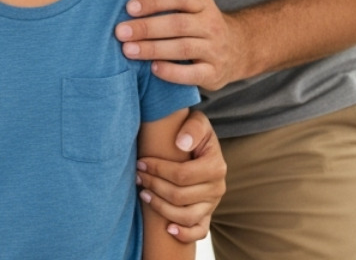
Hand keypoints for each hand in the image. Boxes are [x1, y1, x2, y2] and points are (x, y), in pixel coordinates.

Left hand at [116, 0, 249, 91]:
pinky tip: (153, 69)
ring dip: (153, 49)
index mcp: (203, 2)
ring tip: (127, 50)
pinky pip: (193, 75)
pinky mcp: (213, 74)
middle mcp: (211, 24)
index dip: (154, 1)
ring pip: (183, 49)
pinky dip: (172, 72)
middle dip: (147, 28)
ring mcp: (214, 50)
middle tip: (120, 31)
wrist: (237, 49)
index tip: (129, 6)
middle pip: (178, 25)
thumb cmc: (200, 19)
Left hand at [137, 109, 225, 242]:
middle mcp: (217, 188)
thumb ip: (192, 127)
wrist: (201, 146)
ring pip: (186, 216)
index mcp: (216, 166)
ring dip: (161, 207)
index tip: (140, 163)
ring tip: (143, 194)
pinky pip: (199, 232)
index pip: (182, 174)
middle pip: (180, 196)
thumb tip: (181, 143)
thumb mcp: (197, 121)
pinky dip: (184, 234)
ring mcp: (212, 204)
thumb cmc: (194, 133)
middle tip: (138, 177)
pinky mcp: (207, 215)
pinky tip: (167, 229)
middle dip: (154, 186)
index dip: (158, 170)